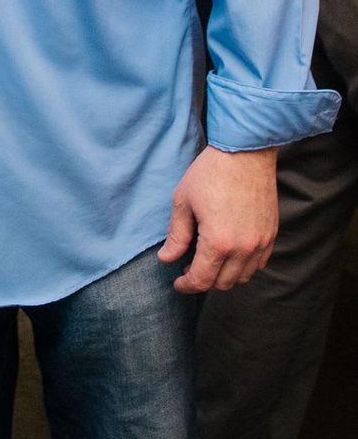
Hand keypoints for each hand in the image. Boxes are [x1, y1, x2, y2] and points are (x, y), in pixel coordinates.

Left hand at [157, 145, 277, 293]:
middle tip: (189, 267)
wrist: (245, 153)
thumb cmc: (210, 173)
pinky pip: (259, 264)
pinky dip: (243, 266)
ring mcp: (260, 243)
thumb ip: (177, 235)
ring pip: (243, 277)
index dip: (186, 285)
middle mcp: (243, 249)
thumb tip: (167, 259)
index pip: (202, 280)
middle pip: (223, 283)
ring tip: (209, 260)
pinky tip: (230, 252)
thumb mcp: (184, 201)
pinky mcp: (271, 234)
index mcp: (218, 242)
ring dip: (224, 275)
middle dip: (203, 281)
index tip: (177, 282)